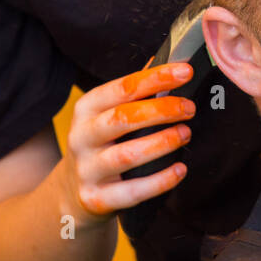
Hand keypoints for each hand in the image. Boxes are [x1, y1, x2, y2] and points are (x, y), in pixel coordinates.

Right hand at [55, 61, 194, 226]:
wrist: (70, 195)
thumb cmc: (100, 146)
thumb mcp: (107, 115)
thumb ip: (136, 92)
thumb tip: (171, 61)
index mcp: (86, 109)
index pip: (123, 87)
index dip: (156, 78)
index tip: (185, 72)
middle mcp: (82, 137)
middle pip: (123, 118)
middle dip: (162, 110)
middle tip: (189, 108)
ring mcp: (88, 170)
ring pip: (128, 155)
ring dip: (162, 143)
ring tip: (185, 134)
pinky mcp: (96, 199)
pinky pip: (133, 191)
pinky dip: (160, 180)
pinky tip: (180, 170)